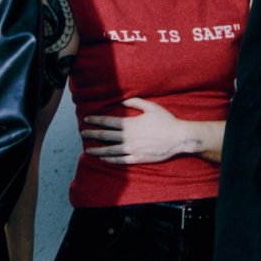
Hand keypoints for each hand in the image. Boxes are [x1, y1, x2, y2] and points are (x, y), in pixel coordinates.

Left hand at [81, 98, 195, 164]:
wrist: (178, 138)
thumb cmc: (166, 121)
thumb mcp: (151, 107)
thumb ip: (135, 102)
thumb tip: (122, 100)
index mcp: (130, 123)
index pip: (107, 121)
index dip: (95, 120)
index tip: (86, 119)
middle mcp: (128, 137)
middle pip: (105, 136)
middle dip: (91, 134)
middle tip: (82, 133)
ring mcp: (132, 149)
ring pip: (110, 150)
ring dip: (97, 150)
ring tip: (87, 150)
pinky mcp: (138, 158)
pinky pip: (120, 160)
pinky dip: (110, 160)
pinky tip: (103, 159)